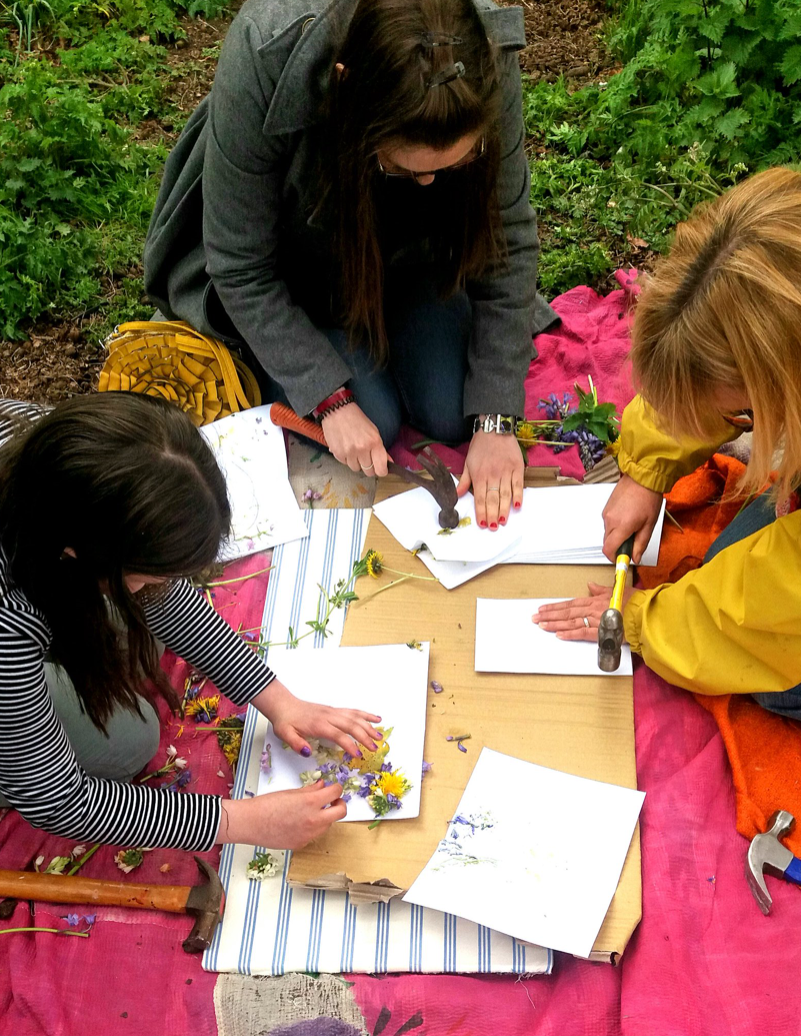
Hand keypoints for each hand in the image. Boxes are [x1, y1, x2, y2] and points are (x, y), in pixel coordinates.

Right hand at [218, 781, 345, 848]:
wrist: (250, 823)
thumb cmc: (267, 804)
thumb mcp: (291, 792)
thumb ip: (310, 790)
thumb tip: (322, 786)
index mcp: (311, 802)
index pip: (336, 793)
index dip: (336, 789)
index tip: (333, 788)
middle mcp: (314, 820)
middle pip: (341, 812)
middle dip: (339, 804)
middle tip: (332, 801)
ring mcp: (309, 835)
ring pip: (328, 824)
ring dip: (326, 817)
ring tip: (311, 811)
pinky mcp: (302, 844)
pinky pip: (314, 835)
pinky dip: (312, 828)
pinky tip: (299, 823)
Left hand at [253, 680, 382, 756]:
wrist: (284, 705)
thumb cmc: (285, 722)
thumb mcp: (285, 734)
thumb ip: (297, 744)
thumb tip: (308, 752)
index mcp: (319, 724)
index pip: (338, 734)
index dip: (349, 744)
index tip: (357, 755)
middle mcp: (329, 716)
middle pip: (351, 725)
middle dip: (365, 737)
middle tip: (374, 749)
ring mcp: (333, 712)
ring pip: (355, 717)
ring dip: (369, 726)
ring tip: (380, 736)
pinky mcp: (334, 710)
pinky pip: (353, 711)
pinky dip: (365, 715)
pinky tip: (375, 718)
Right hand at [322, 403, 388, 476]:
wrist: (338, 411)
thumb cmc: (357, 420)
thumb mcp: (374, 432)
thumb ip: (381, 450)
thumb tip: (389, 463)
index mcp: (374, 442)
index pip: (381, 468)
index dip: (381, 471)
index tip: (380, 469)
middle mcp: (362, 449)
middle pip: (369, 471)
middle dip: (369, 467)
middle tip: (366, 458)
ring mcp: (349, 452)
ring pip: (356, 469)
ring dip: (357, 463)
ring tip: (354, 450)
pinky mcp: (338, 453)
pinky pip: (345, 464)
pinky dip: (346, 459)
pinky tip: (346, 448)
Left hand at [457, 430, 522, 529]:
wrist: (495, 429)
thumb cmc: (480, 446)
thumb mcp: (468, 462)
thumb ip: (465, 480)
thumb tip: (458, 495)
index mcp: (479, 475)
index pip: (480, 498)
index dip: (481, 512)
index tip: (482, 523)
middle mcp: (492, 475)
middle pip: (493, 499)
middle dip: (492, 515)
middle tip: (492, 527)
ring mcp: (506, 472)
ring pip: (505, 495)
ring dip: (504, 509)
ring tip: (503, 522)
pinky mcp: (517, 468)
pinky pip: (518, 485)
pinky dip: (519, 496)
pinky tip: (517, 506)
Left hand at [532, 582, 633, 640]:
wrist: (645, 613)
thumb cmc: (634, 603)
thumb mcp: (616, 591)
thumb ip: (601, 590)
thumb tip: (591, 586)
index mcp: (595, 600)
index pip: (570, 603)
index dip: (555, 606)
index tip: (543, 608)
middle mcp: (592, 609)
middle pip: (567, 612)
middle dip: (549, 615)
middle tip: (535, 617)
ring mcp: (596, 620)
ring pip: (571, 622)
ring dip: (555, 624)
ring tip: (542, 625)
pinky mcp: (602, 632)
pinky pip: (582, 633)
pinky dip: (570, 634)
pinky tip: (559, 635)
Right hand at [602, 474, 662, 562]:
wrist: (642, 478)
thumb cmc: (648, 498)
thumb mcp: (649, 525)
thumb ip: (641, 544)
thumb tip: (636, 558)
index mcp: (622, 526)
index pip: (609, 550)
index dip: (614, 558)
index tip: (622, 560)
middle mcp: (610, 520)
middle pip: (607, 543)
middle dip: (618, 546)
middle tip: (632, 542)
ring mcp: (606, 513)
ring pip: (608, 533)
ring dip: (617, 535)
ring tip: (632, 525)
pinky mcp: (606, 508)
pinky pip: (608, 523)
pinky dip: (615, 526)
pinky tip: (627, 518)